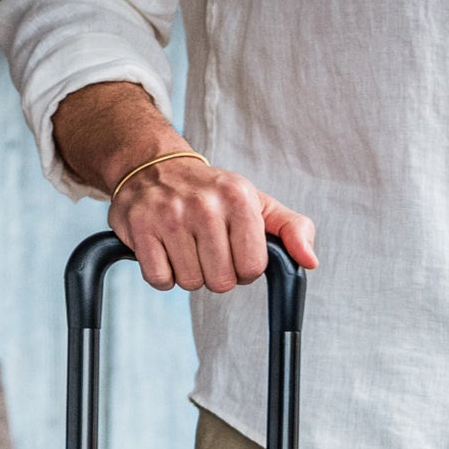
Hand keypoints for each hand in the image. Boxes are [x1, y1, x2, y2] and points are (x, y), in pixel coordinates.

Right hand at [112, 155, 316, 292]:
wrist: (155, 166)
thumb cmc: (212, 194)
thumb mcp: (257, 204)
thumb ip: (292, 230)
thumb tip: (309, 261)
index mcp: (238, 197)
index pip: (252, 269)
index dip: (243, 268)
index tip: (233, 248)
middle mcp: (204, 204)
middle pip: (221, 283)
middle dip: (215, 273)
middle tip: (206, 248)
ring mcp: (169, 214)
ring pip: (190, 283)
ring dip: (188, 273)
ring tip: (184, 244)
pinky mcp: (139, 226)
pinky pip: (160, 280)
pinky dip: (163, 274)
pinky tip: (164, 249)